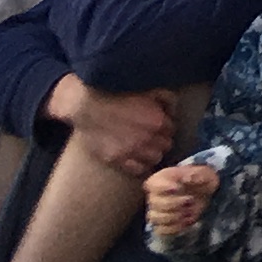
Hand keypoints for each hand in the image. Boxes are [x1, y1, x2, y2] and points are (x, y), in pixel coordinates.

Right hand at [47, 77, 178, 174]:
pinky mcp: (117, 160)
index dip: (165, 127)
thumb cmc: (116, 95)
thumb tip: (173, 109)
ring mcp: (132, 151)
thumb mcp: (146, 91)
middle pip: (166, 145)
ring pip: (155, 159)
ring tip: (146, 148)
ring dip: (153, 153)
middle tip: (153, 137)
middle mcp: (148, 139)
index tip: (159, 125)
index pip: (171, 129)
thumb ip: (165, 99)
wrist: (87, 107)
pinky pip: (138, 169)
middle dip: (161, 140)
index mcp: (157, 121)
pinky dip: (141, 165)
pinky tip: (137, 158)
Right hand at [143, 160, 217, 240]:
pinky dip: (174, 228)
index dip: (163, 188)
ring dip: (174, 216)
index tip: (178, 188)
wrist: (205, 193)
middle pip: (154, 203)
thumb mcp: (204, 173)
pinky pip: (160, 230)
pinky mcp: (163, 224)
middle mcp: (155, 195)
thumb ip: (196, 174)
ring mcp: (158, 211)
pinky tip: (187, 221)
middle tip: (191, 200)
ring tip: (189, 211)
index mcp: (162, 179)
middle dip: (174, 203)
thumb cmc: (201, 180)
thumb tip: (188, 178)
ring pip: (155, 218)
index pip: (153, 184)